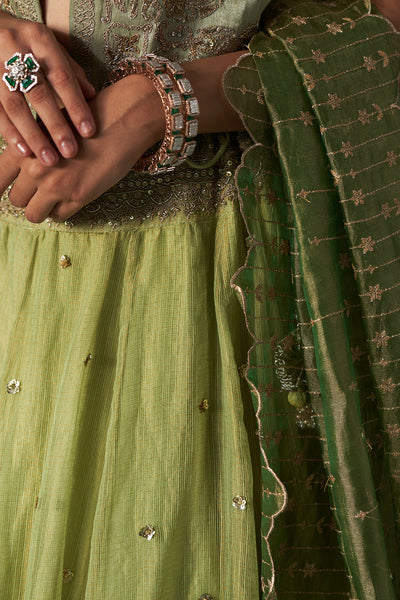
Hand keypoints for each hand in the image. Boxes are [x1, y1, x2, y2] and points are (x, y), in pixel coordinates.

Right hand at [0, 11, 95, 164]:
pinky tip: (24, 151)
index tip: (88, 132)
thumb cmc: (29, 42)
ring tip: (49, 159)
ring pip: (14, 105)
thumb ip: (71, 71)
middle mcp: (14, 48)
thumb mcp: (52, 46)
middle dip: (56, 126)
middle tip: (70, 152)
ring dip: (33, 135)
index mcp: (39, 39)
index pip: (62, 77)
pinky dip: (10, 133)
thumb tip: (93, 96)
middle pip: (38, 93)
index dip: (76, 105)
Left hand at [0, 73, 163, 222]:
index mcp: (25, 148)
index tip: (3, 192)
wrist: (121, 120)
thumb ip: (32, 145)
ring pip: (33, 213)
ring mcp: (56, 185)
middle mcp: (35, 168)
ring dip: (40, 208)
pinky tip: (69, 198)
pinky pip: (58, 216)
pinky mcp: (78, 197)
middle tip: (39, 191)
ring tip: (52, 199)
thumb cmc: (87, 118)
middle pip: (15, 199)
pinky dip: (61, 211)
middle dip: (26, 197)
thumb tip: (20, 168)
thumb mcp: (50, 125)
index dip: (0, 187)